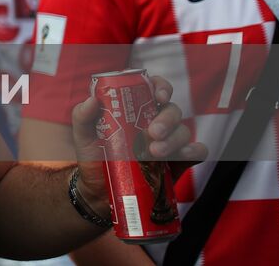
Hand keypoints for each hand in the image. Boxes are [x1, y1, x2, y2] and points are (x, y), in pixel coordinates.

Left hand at [69, 75, 206, 219]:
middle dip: (166, 119)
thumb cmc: (93, 157)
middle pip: (172, 110)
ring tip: (154, 153)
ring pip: (184, 131)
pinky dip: (194, 151)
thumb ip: (82, 116)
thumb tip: (92, 100)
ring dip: (173, 139)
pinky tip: (182, 156)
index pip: (154, 88)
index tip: (158, 97)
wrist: (99, 192)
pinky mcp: (178, 163)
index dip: (161, 87)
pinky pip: (196, 152)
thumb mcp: (83, 135)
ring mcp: (169, 142)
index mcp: (135, 109)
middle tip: (152, 133)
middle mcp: (155, 122)